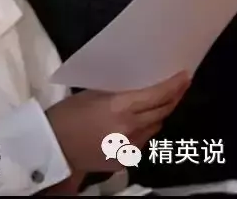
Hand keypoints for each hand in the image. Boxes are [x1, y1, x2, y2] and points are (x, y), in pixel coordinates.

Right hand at [46, 71, 190, 174]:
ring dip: (157, 115)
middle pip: (162, 112)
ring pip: (155, 128)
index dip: (174, 85)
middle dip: (173, 98)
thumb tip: (139, 88)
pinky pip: (142, 141)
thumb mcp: (91, 95)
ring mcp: (131, 146)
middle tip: (179, 87)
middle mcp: (131, 128)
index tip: (185, 76)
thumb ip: (118, 94)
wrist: (51, 146)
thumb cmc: (65, 115)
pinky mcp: (127, 159)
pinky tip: (130, 126)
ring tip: (155, 105)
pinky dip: (142, 131)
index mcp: (120, 107)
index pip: (157, 95)